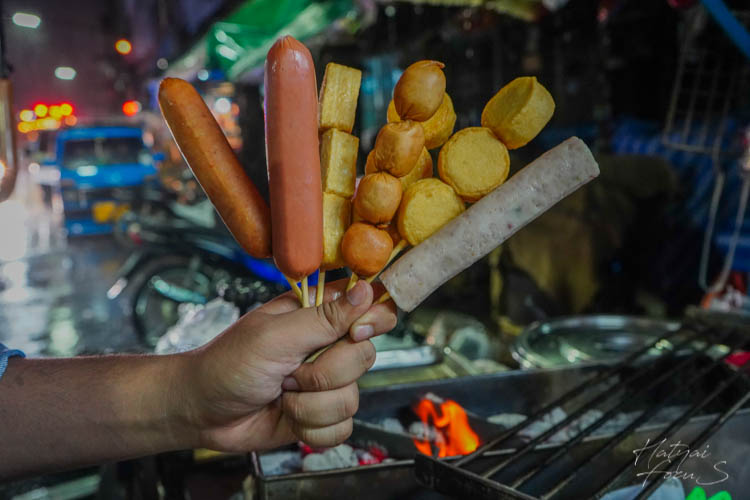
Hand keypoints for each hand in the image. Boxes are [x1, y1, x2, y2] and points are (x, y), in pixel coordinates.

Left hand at [179, 279, 396, 451]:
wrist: (202, 412)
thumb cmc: (228, 364)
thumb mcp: (275, 336)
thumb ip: (324, 317)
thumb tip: (364, 290)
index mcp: (317, 313)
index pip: (369, 305)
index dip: (373, 319)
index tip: (355, 333)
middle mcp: (327, 345)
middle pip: (365, 357)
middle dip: (325, 374)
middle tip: (290, 371)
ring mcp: (325, 382)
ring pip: (353, 399)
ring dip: (311, 405)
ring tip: (282, 393)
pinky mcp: (321, 414)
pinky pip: (342, 427)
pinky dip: (312, 428)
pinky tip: (288, 416)